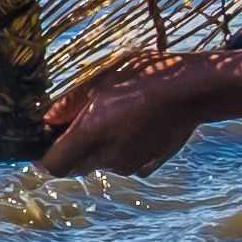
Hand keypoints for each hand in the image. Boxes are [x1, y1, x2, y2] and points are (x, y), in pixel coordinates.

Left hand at [38, 53, 221, 178]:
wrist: (197, 89)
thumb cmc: (148, 74)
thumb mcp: (104, 77)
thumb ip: (71, 102)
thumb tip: (47, 118)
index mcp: (91, 133)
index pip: (53, 166)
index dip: (44, 157)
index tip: (47, 140)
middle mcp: (108, 156)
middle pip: (76, 167)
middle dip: (72, 150)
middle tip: (82, 121)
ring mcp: (131, 164)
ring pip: (102, 164)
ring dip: (100, 149)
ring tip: (118, 116)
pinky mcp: (150, 165)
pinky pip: (126, 164)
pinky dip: (125, 151)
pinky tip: (138, 127)